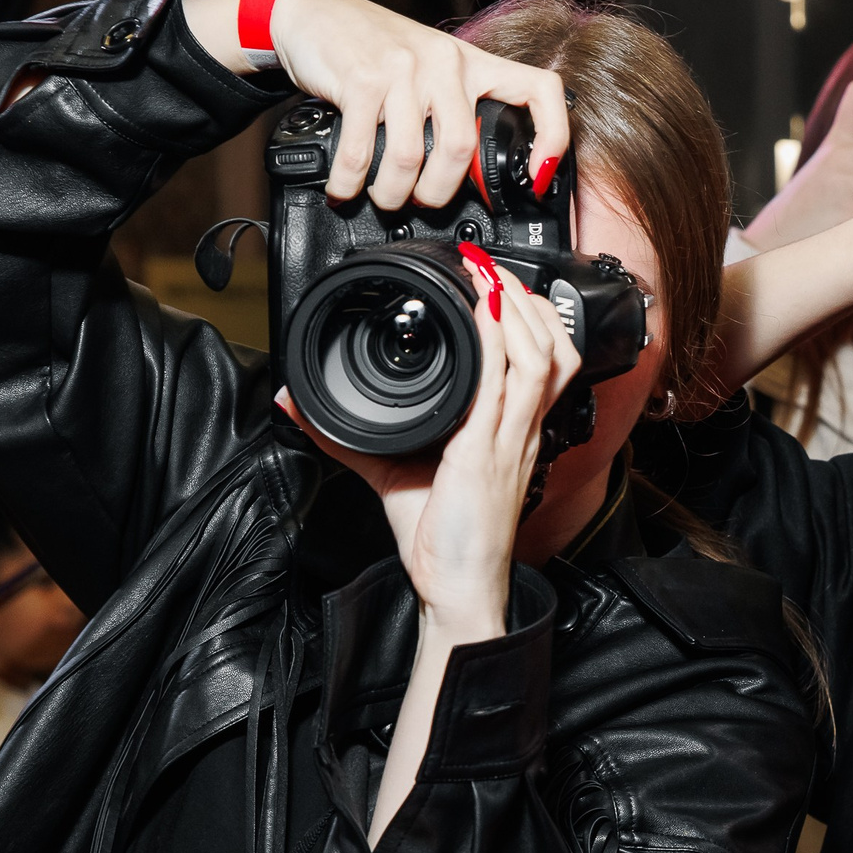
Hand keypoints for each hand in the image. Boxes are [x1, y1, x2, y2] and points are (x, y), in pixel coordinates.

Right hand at [181, 0, 568, 212]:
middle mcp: (444, 62)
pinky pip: (362, 151)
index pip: (540, 89)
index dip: (553, 137)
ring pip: (412, 157)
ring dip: (394, 193)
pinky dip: (351, 182)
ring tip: (384, 198)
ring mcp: (403, 69)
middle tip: (423, 202)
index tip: (538, 176)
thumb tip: (476, 175)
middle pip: (461, 149)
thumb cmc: (375, 49)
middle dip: (439, 192)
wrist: (313, 13)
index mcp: (472, 62)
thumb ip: (457, 107)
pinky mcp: (361, 79)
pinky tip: (345, 189)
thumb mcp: (431, 68)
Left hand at [287, 248, 581, 638]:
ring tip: (489, 276)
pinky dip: (497, 340)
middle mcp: (520, 431)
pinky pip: (508, 384)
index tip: (497, 285)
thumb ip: (346, 436)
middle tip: (492, 266)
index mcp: (510, 433)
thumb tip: (297, 404)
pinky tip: (481, 312)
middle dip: (528, 299)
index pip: (542, 364)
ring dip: (518, 308)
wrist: (459, 586)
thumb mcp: (392, 471)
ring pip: (542, 356)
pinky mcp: (489, 450)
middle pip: (555, 348)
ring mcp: (510, 438)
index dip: (530, 319)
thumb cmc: (443, 539)